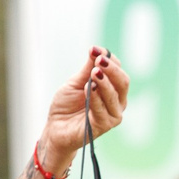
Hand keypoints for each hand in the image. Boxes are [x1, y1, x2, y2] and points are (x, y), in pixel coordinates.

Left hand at [37, 48, 129, 168]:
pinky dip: (96, 98)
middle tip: (99, 60)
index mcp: (113, 88)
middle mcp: (117, 101)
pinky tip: (89, 89)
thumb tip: (96, 50)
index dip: (108, 58)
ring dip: (104, 82)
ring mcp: (113, 114)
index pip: (118, 69)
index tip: (94, 50)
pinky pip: (103, 109)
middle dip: (112, 69)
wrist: (55, 129)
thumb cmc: (67, 106)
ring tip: (93, 73)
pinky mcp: (104, 126)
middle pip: (123, 81)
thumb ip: (87, 68)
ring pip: (115, 94)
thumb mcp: (75, 83)